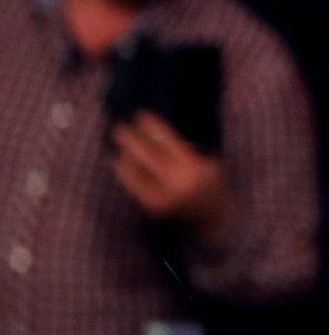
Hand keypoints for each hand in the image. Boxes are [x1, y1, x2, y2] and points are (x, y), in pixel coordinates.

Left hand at [110, 110, 232, 239]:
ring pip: (136, 170)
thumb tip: (149, 132)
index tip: (141, 115)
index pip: (168, 143)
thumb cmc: (210, 185)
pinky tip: (119, 161)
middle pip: (148, 155)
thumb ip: (182, 150)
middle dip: (132, 139)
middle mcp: (177, 184)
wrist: (214, 219)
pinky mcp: (152, 207)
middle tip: (120, 126)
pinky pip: (133, 185)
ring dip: (126, 154)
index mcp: (195, 170)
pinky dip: (125, 171)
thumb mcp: (206, 164)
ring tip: (120, 144)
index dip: (153, 127)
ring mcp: (163, 197)